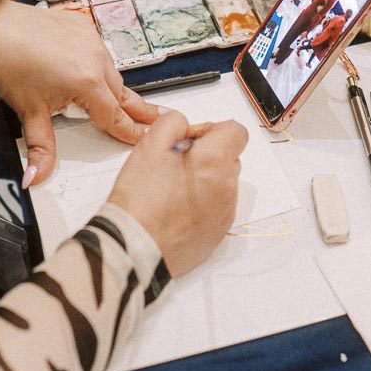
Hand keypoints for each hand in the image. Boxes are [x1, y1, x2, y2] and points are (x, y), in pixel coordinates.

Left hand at [0, 2, 158, 186]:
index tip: (146, 137)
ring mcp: (90, 38)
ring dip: (113, 86)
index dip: (132, 131)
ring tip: (122, 99)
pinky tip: (88, 69)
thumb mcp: (29, 112)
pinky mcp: (81, 25)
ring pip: (111, 70)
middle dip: (137, 109)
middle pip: (122, 92)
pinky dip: (97, 63)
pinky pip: (98, 49)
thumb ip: (41, 148)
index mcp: (87, 82)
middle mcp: (95, 57)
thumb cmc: (7, 62)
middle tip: (157, 117)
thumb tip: (37, 175)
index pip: (116, 116)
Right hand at [108, 111, 245, 275]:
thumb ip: (173, 123)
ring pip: (222, 184)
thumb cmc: (140, 200)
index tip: (191, 139)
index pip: (236, 131)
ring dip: (205, 180)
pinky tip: (176, 209)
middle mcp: (227, 186)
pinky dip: (202, 204)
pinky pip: (217, 208)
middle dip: (207, 156)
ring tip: (172, 190)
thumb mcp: (149, 145)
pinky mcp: (219, 232)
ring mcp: (225, 212)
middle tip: (175, 165)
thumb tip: (185, 125)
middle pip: (229, 158)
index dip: (212, 130)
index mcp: (214, 160)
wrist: (134, 246)